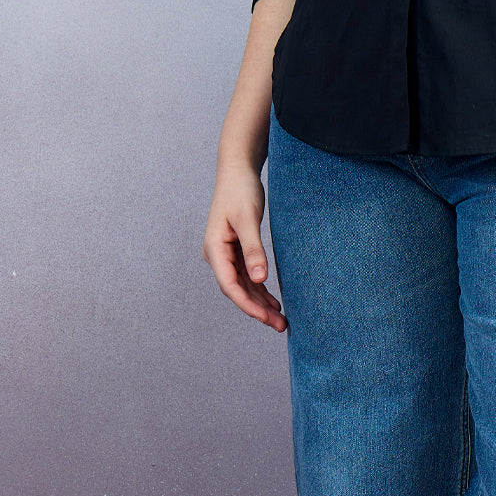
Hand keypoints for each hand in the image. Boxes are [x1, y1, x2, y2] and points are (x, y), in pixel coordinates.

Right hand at [203, 164, 286, 331]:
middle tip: (280, 325)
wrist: (237, 170)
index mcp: (214, 249)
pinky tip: (273, 301)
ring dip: (259, 302)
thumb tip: (259, 279)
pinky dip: (259, 288)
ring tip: (280, 319)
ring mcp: (225, 253)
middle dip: (257, 309)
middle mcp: (216, 255)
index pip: (230, 285)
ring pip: (242, 285)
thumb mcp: (248, 219)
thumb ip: (253, 249)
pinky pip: (247, 275)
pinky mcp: (235, 249)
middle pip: (237, 289)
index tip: (266, 318)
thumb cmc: (240, 191)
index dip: (247, 305)